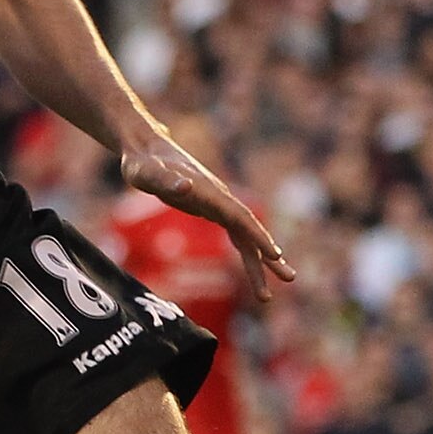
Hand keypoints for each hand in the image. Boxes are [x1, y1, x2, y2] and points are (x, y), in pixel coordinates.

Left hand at [119, 131, 297, 303]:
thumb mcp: (146, 173)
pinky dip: (249, 250)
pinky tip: (258, 266)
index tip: (274, 255)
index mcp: (209, 191)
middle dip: (268, 256)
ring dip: (263, 259)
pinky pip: (237, 233)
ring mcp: (218, 204)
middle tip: (290, 278)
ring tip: (278, 284)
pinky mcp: (212, 209)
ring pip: (246, 235)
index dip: (257, 236)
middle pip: (250, 230)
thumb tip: (187, 186)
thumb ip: (165, 180)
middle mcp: (220, 198)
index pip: (240, 217)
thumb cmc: (142, 164)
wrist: (146, 149)